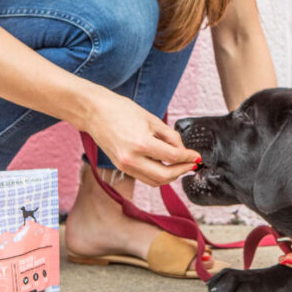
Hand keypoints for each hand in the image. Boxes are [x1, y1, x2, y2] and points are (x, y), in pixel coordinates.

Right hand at [84, 90, 199, 185]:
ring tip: (181, 165)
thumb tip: (183, 151)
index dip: (189, 157)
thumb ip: (170, 137)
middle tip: (192, 164)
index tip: (197, 156)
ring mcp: (125, 166)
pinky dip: (158, 175)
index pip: (173, 156)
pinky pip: (145, 178)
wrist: (94, 112)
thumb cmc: (122, 110)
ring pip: (155, 181)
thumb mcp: (152, 120)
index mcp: (141, 143)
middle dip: (182, 170)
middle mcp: (132, 159)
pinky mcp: (122, 167)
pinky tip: (165, 165)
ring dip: (171, 176)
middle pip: (165, 175)